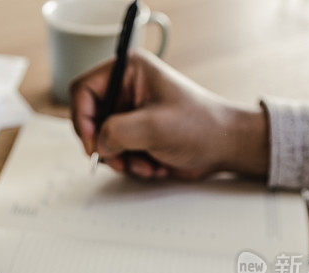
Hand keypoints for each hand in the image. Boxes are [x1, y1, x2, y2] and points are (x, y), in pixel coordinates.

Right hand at [70, 50, 268, 179]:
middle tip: (119, 160)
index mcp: (130, 71)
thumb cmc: (201, 126)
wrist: (226, 147)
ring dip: (122, 159)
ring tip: (147, 164)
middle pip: (91, 119)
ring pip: (103, 141)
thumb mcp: (153, 127)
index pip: (84, 90)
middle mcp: (127, 89)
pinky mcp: (136, 134)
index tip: (93, 143)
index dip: (83, 119)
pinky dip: (132, 164)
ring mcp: (131, 113)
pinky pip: (117, 153)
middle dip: (106, 145)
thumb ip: (116, 132)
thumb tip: (99, 144)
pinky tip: (154, 164)